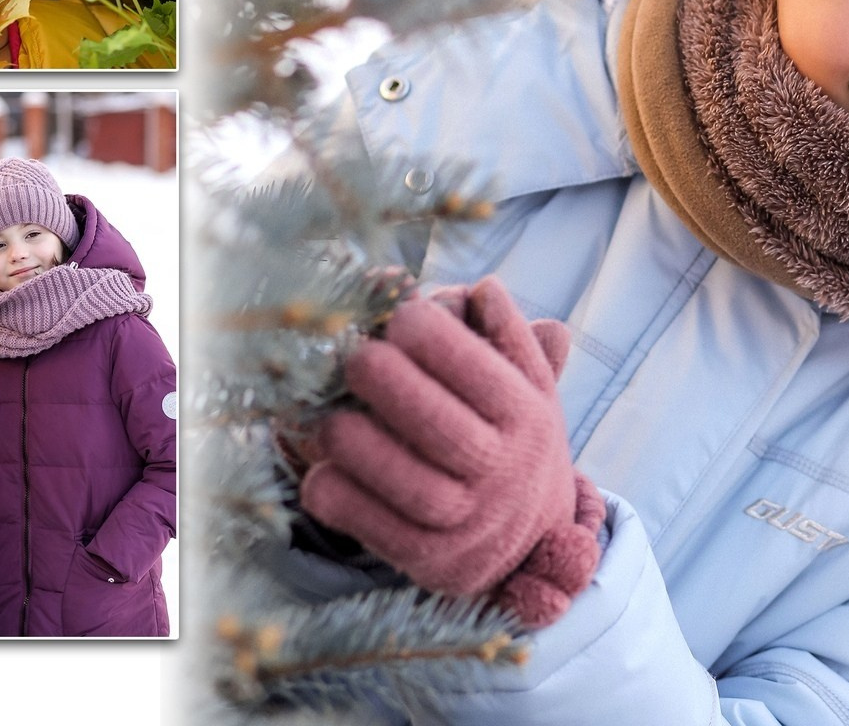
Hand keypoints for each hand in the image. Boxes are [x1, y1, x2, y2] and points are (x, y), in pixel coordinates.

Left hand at [301, 278, 600, 624]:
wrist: (529, 543)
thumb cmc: (511, 441)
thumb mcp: (528, 388)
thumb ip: (508, 337)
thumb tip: (484, 288)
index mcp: (528, 420)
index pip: (482, 375)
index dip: (436, 340)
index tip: (399, 317)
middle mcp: (504, 474)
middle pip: (444, 429)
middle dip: (391, 385)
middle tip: (355, 356)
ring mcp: (468, 524)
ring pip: (410, 486)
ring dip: (359, 445)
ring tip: (328, 416)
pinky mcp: (430, 560)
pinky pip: (377, 531)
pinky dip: (341, 499)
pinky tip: (318, 468)